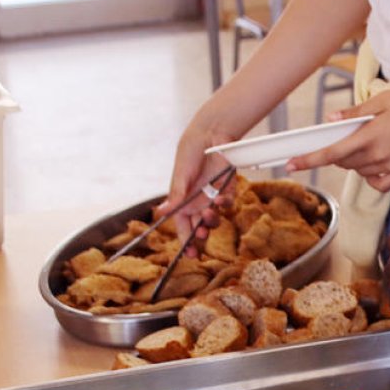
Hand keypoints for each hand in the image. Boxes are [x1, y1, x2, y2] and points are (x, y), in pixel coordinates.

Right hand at [159, 116, 237, 251]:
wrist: (210, 134)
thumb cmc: (190, 152)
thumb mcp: (181, 174)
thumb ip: (177, 194)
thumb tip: (162, 212)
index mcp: (182, 201)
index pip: (182, 226)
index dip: (185, 241)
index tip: (189, 255)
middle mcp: (197, 202)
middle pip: (198, 227)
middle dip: (199, 237)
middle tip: (200, 238)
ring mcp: (212, 197)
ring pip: (214, 218)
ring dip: (211, 221)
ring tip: (208, 214)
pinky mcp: (227, 189)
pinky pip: (227, 204)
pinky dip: (224, 204)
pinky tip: (219, 199)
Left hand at [284, 82, 389, 190]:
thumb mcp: (383, 100)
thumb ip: (355, 114)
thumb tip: (331, 121)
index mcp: (371, 136)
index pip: (331, 153)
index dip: (309, 160)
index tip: (291, 164)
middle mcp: (380, 157)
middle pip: (344, 163)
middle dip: (336, 152)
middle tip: (343, 136)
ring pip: (360, 171)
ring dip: (354, 160)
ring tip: (369, 140)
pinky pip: (378, 182)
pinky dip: (371, 175)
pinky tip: (376, 161)